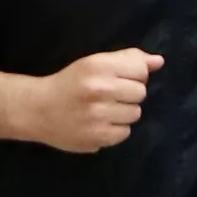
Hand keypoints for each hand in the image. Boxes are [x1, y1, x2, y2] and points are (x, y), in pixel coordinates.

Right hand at [31, 47, 161, 152]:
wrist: (37, 109)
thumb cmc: (69, 83)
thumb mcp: (94, 63)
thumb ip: (128, 59)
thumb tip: (159, 61)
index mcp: (98, 66)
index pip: (141, 70)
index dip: (133, 75)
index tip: (118, 79)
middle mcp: (99, 89)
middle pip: (141, 93)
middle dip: (128, 94)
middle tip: (108, 96)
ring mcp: (98, 115)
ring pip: (135, 114)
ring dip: (123, 113)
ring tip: (103, 110)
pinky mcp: (98, 136)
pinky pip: (125, 133)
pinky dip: (115, 129)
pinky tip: (99, 123)